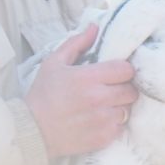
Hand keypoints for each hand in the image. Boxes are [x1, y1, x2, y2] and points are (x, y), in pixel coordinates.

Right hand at [25, 22, 138, 158]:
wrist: (33, 129)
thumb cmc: (43, 94)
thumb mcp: (54, 63)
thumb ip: (76, 44)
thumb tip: (94, 28)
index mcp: (89, 78)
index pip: (126, 70)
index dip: (123, 70)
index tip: (116, 73)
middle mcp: (100, 98)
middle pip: (131, 90)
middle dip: (124, 88)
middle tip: (111, 90)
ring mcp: (104, 119)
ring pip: (128, 109)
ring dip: (119, 106)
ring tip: (104, 105)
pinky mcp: (104, 137)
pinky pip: (121, 127)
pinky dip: (114, 123)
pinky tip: (100, 120)